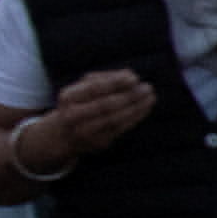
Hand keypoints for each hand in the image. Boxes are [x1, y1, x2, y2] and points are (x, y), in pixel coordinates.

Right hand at [19, 66, 153, 169]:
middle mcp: (73, 116)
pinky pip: (121, 128)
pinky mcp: (99, 143)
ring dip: (137, 107)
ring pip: (115, 118)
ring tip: (151, 97)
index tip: (134, 77)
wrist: (65, 135)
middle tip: (148, 87)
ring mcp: (85, 132)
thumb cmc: (80, 104)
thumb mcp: (84, 88)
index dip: (116, 82)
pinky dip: (136, 117)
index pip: (94, 88)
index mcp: (68, 98)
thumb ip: (105, 79)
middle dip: (129, 96)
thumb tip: (130, 74)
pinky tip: (145, 108)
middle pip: (105, 105)